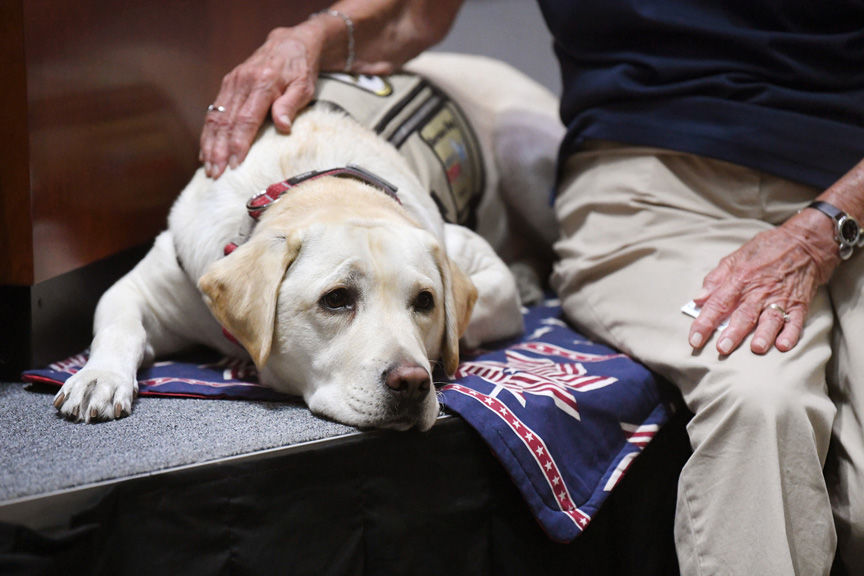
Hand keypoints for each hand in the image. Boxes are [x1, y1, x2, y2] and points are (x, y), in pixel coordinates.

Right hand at [199, 24, 324, 178]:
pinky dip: (208, 133)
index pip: (246, 119)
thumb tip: (282, 127)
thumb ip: (291, 105)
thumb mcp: (304, 86)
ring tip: (208, 168)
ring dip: (210, 145)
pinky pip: (214, 111)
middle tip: (216, 174)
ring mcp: (232, 82)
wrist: (289, 43)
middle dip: (219, 150)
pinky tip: (205, 151)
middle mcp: (242, 82)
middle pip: (226, 122)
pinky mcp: (227, 85)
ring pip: (215, 118)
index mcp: (262, 83)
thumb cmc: (300, 69)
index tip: (234, 164)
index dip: (238, 143)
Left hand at [688, 210, 838, 355]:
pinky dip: (791, 333)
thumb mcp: (735, 257)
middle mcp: (759, 291)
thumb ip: (716, 279)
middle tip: (722, 349)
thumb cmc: (766, 250)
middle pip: (744, 314)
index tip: (694, 340)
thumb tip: (698, 299)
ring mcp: (781, 298)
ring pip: (770, 319)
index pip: (718, 303)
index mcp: (740, 279)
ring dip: (764, 334)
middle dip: (733, 333)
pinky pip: (796, 321)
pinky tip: (784, 345)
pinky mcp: (799, 304)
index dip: (704, 322)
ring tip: (756, 348)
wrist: (805, 242)